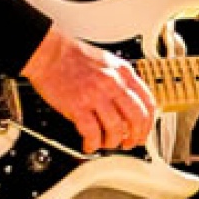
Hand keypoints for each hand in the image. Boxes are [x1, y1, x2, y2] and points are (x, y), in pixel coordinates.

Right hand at [20, 27, 157, 153]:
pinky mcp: (78, 105)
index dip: (149, 123)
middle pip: (137, 118)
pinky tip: (89, 145)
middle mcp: (113, 83)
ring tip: (106, 144)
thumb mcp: (108, 62)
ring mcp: (96, 95)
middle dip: (136, 136)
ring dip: (112, 142)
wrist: (50, 53)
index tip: (144, 132)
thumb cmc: (74, 57)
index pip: (148, 102)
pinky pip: (92, 133)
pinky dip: (92, 144)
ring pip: (116, 129)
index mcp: (123, 72)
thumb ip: (121, 81)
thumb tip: (129, 105)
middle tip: (130, 143)